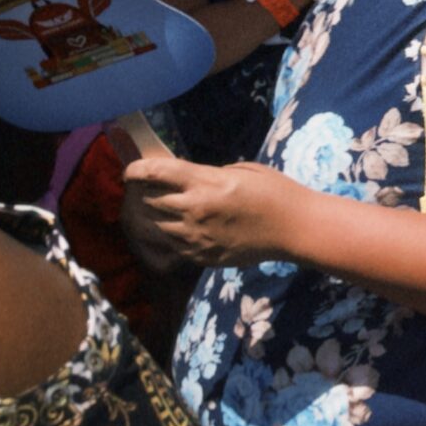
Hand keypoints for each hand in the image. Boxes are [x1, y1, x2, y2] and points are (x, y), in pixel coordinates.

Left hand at [121, 156, 302, 269]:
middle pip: (149, 200)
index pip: (155, 173)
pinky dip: (168, 236)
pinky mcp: (200, 256)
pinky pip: (171, 246)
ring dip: (152, 217)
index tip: (131, 170)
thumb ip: (210, 174)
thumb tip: (188, 180)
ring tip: (159, 211)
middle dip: (143, 193)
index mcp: (206, 183)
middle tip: (147, 189)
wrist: (294, 228)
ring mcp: (195, 237)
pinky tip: (178, 229)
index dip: (136, 169)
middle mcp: (194, 210)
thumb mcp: (242, 170)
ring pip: (155, 226)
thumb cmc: (275, 191)